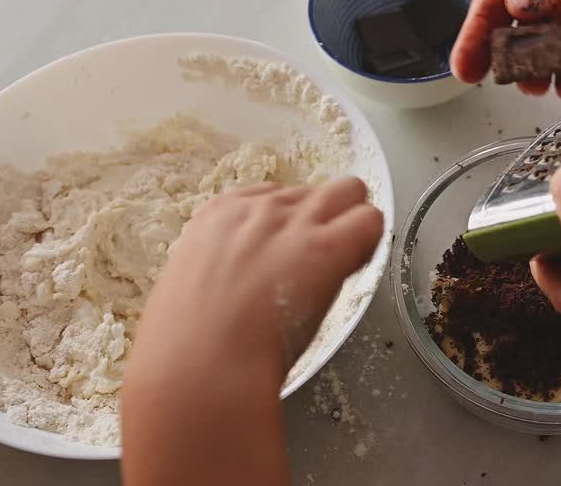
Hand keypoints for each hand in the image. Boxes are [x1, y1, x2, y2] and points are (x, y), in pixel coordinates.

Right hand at [122, 177, 382, 485]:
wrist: (199, 369)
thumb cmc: (188, 349)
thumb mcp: (190, 289)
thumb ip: (221, 271)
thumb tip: (240, 284)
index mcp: (218, 215)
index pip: (272, 196)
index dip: (289, 226)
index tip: (290, 255)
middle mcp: (259, 209)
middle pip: (313, 192)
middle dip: (323, 220)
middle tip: (321, 263)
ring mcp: (295, 224)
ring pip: (349, 192)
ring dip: (352, 224)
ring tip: (344, 266)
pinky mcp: (328, 247)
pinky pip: (370, 221)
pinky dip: (371, 242)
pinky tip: (355, 270)